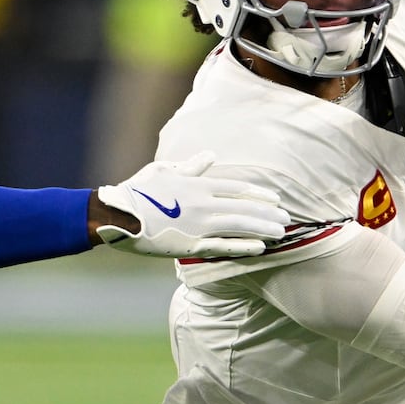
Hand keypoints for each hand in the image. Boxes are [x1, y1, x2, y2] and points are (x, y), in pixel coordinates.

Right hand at [94, 153, 287, 258]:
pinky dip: (243, 246)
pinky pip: (222, 246)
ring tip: (281, 232)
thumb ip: (191, 166)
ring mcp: (198, 225)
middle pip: (244, 207)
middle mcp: (203, 203)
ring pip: (239, 225)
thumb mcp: (164, 170)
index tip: (275, 199)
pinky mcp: (190, 244)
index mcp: (197, 184)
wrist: (117, 214)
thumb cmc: (137, 190)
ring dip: (263, 228)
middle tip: (286, 218)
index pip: (236, 188)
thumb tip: (211, 156)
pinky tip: (260, 247)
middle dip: (268, 213)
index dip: (258, 194)